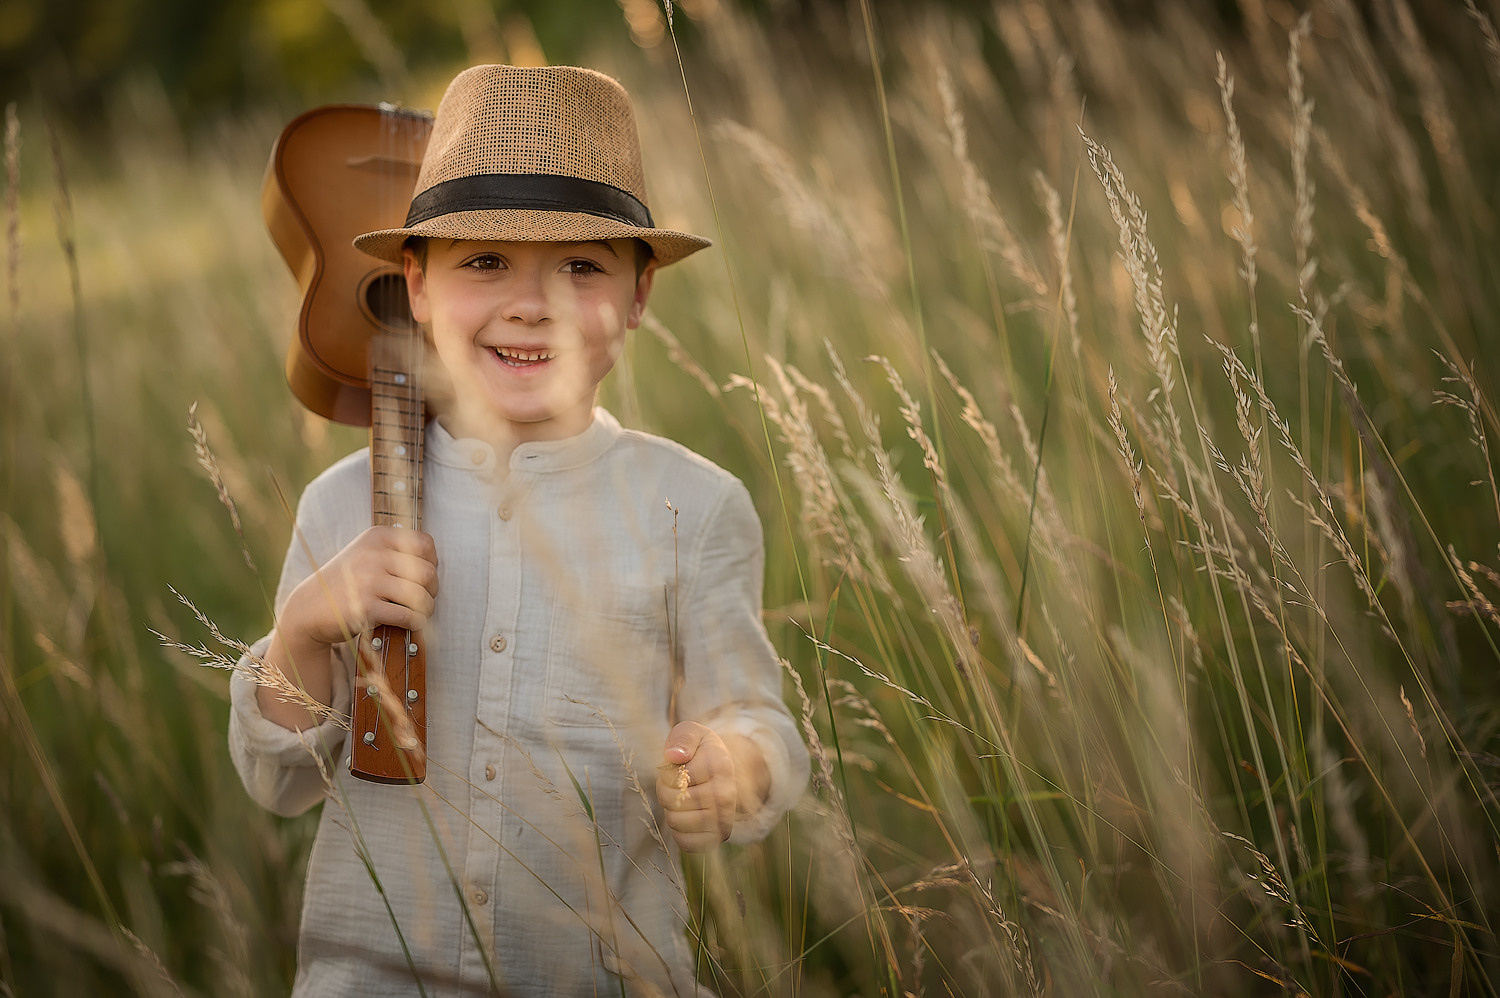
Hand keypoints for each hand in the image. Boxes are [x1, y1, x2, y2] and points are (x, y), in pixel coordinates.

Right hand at [259, 526, 437, 731]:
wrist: (309, 607)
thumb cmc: (347, 582)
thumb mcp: (367, 553)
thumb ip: (397, 552)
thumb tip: (435, 564)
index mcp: (377, 537)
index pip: (425, 544)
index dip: (432, 562)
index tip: (423, 576)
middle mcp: (373, 555)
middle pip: (427, 572)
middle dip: (432, 589)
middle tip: (424, 598)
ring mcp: (368, 581)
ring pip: (420, 596)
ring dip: (426, 609)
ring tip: (419, 612)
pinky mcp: (366, 608)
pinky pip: (407, 616)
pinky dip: (415, 622)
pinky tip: (409, 622)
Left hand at [657, 722, 737, 851]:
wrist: (722, 770)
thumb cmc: (700, 750)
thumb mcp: (691, 732)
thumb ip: (682, 737)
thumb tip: (674, 756)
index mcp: (720, 766)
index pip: (673, 778)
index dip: (666, 772)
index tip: (678, 766)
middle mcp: (726, 795)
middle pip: (671, 801)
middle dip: (664, 791)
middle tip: (677, 783)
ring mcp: (725, 819)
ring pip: (675, 822)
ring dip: (671, 810)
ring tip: (683, 797)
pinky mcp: (719, 837)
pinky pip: (686, 843)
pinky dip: (678, 831)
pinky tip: (686, 815)